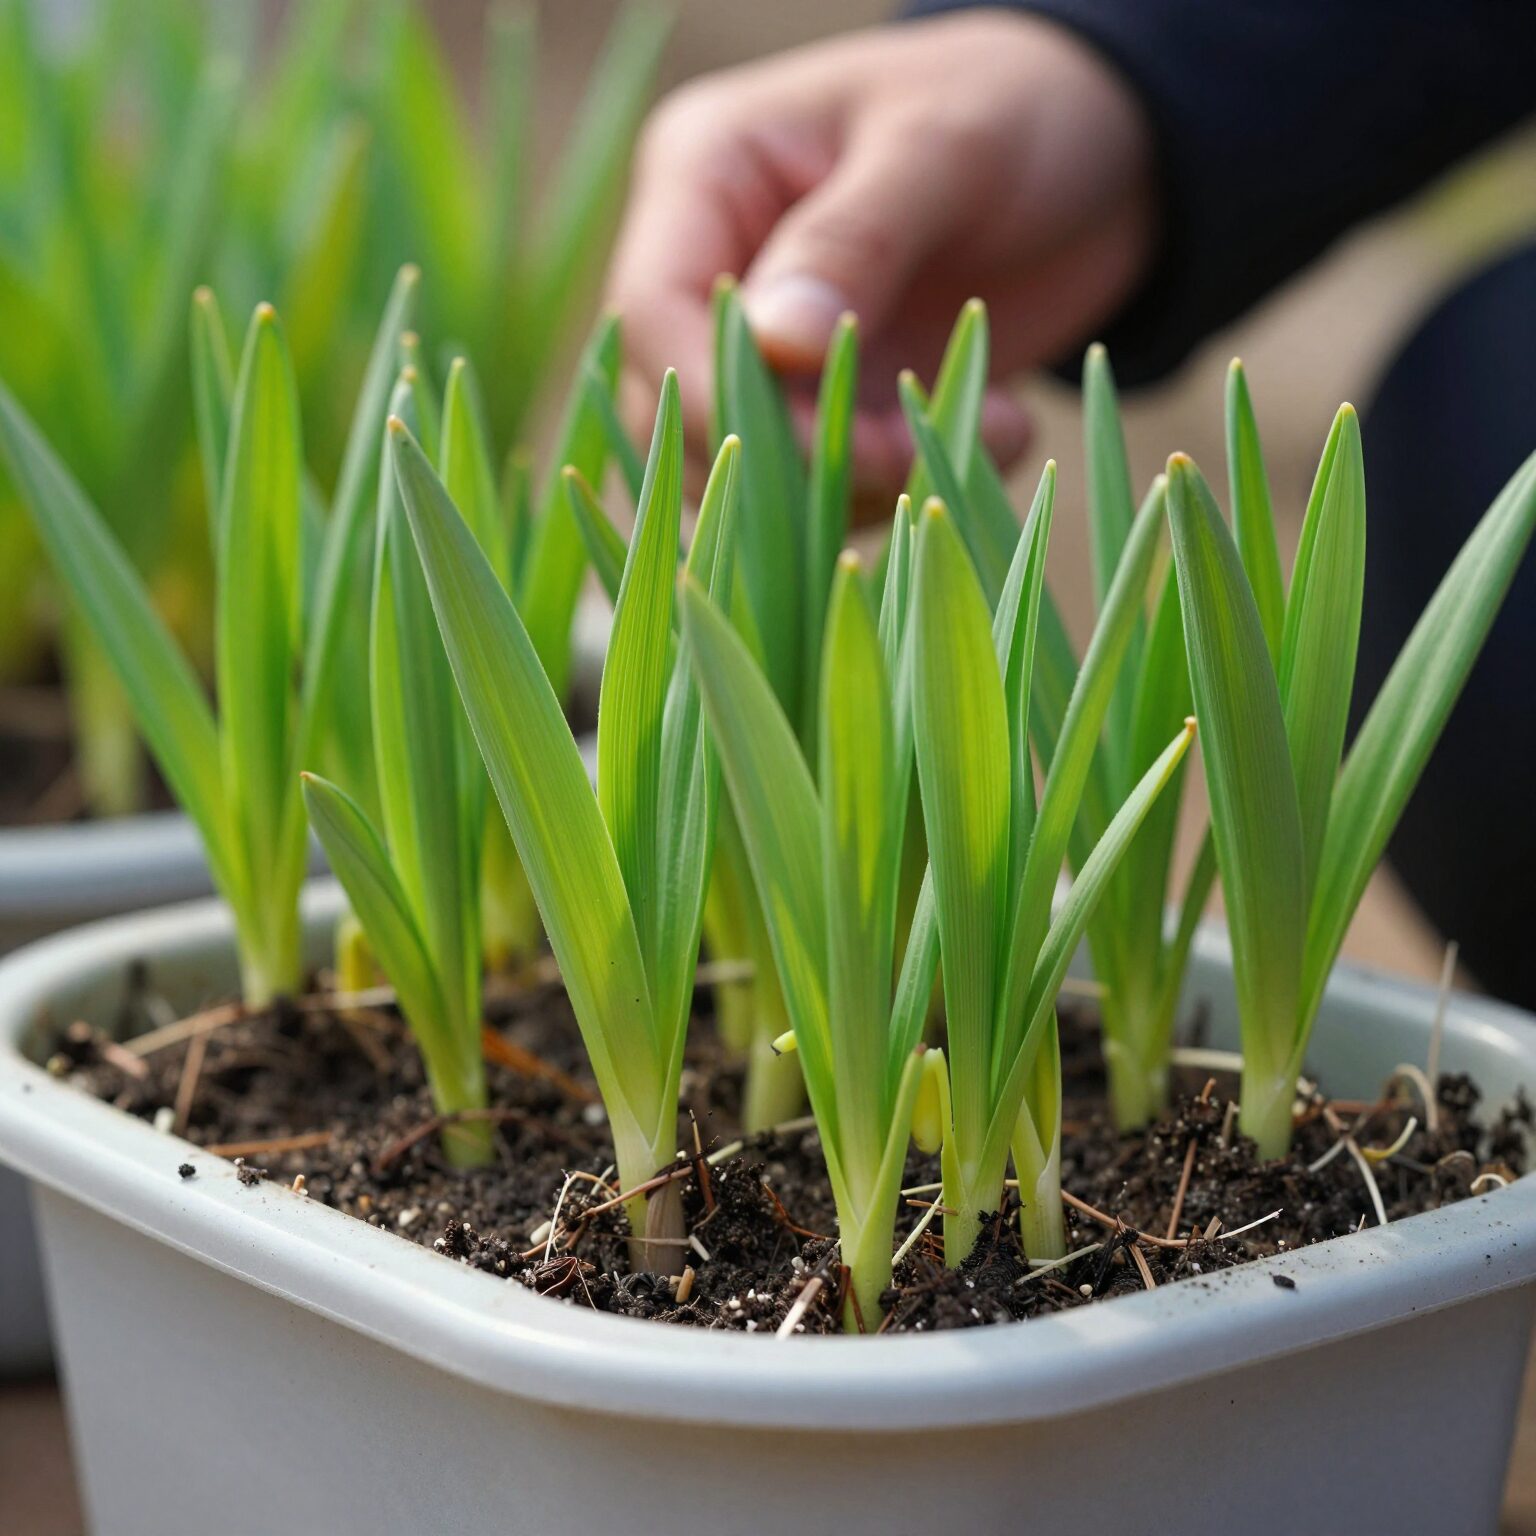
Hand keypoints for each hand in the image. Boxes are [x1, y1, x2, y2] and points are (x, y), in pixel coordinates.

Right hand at [606, 10, 1156, 498]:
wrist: (1106, 149)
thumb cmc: (1014, 104)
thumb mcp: (942, 149)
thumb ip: (854, 241)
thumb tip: (772, 345)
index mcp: (707, 176)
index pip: (650, 312)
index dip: (710, 394)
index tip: (807, 441)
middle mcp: (718, 269)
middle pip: (684, 412)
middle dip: (791, 461)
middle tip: (908, 457)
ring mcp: (772, 347)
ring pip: (751, 473)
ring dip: (859, 488)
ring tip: (982, 433)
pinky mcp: (831, 403)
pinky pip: (833, 484)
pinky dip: (911, 485)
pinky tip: (1000, 428)